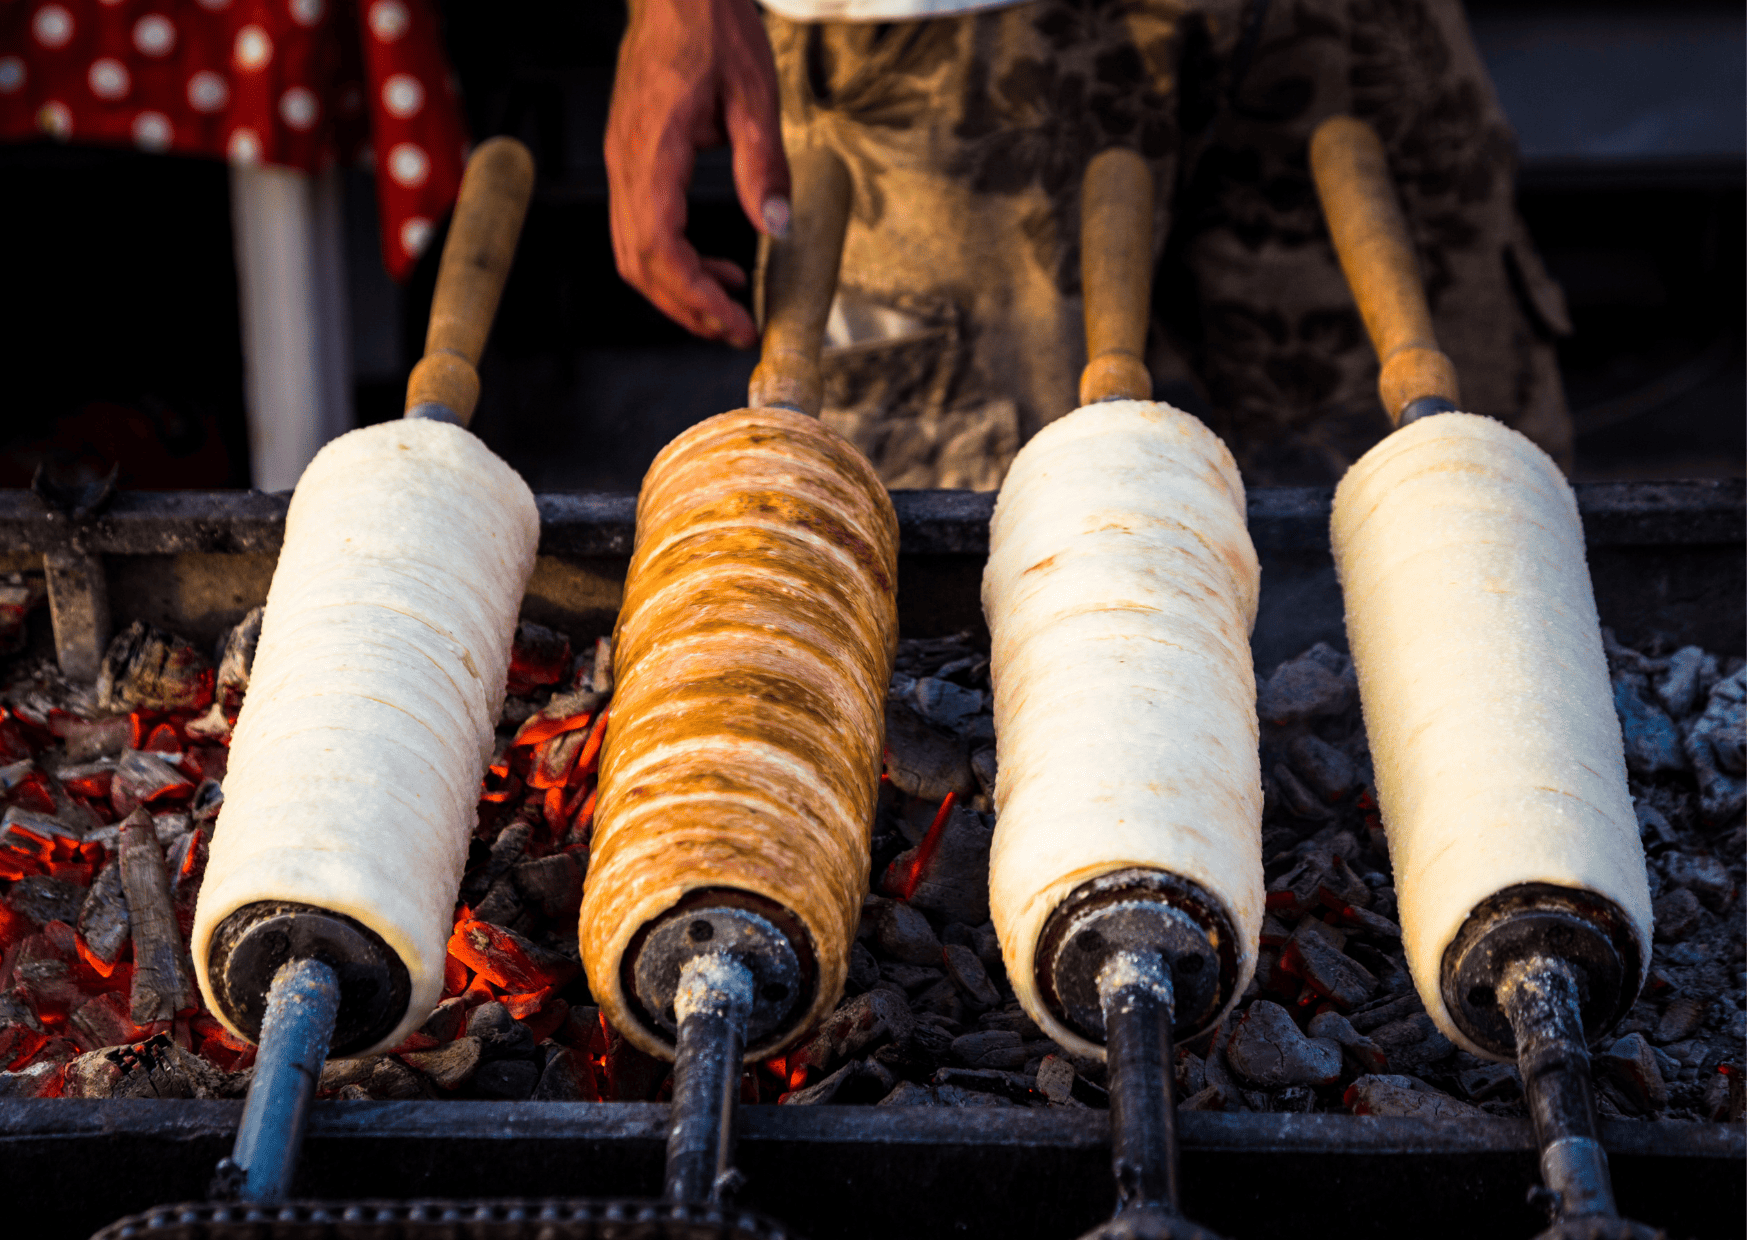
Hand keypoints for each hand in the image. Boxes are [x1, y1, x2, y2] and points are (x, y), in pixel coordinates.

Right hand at [606, 0, 789, 347]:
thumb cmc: (712, 29)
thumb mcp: (755, 95)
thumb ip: (763, 166)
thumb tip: (775, 228)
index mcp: (653, 151)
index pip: (661, 248)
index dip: (696, 297)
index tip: (735, 322)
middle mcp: (627, 164)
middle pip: (640, 265)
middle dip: (687, 309)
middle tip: (735, 330)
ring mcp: (622, 164)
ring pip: (633, 253)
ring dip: (678, 290)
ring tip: (728, 304)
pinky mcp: (630, 161)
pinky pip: (640, 229)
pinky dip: (674, 260)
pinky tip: (714, 264)